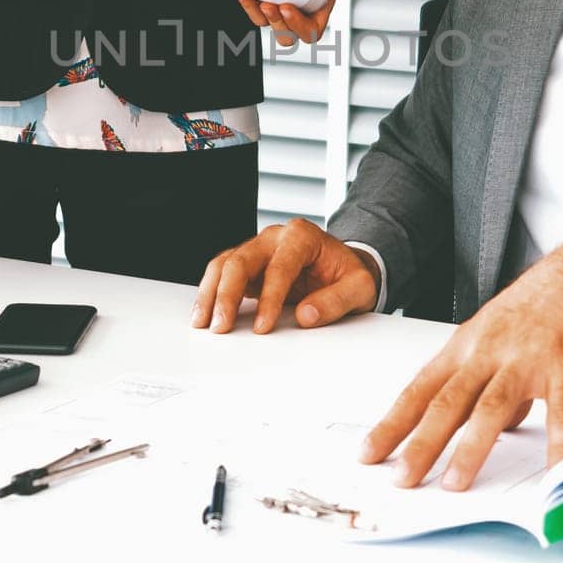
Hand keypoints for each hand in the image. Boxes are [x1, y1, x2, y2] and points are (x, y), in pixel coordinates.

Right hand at [190, 218, 379, 333]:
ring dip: (210, 293)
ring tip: (203, 322)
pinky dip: (210, 293)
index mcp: (302, 236)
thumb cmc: (348, 274)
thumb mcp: (360, 287)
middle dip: (227, 294)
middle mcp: (275, 237)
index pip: (279, 266)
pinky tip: (205, 313)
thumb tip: (306, 315)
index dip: (269, 298)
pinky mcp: (248, 265)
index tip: (263, 326)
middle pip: (241, 260)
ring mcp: (258, 249)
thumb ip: (337, 300)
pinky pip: (222, 273)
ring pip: (224, 264)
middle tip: (221, 326)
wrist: (342, 268)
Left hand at [234, 0, 339, 45]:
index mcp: (321, 3)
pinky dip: (246, 4)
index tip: (286, 7)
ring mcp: (281, 3)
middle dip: (277, 25)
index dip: (300, 27)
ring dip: (259, 17)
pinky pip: (254, 10)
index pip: (313, 29)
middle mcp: (302, 8)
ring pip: (269, 25)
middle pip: (289, 35)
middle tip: (269, 5)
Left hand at [359, 234, 562, 490]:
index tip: (368, 453)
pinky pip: (561, 411)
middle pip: (448, 402)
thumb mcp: (495, 337)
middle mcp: (489, 352)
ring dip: (471, 448)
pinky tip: (555, 472)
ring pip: (491, 406)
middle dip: (421, 443)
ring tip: (455, 483)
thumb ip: (485, 383)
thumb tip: (488, 428)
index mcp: (466, 347)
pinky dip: (558, 444)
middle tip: (401, 479)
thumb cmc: (537, 303)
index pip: (420, 390)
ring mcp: (526, 359)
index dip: (393, 423)